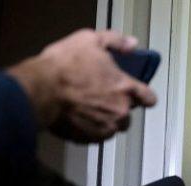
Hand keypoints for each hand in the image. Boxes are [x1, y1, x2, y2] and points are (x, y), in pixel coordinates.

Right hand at [7, 29, 156, 142]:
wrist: (41, 90)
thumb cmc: (65, 63)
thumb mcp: (89, 40)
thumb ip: (115, 41)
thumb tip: (133, 44)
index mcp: (126, 88)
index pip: (149, 99)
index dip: (144, 97)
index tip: (137, 96)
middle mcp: (122, 111)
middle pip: (128, 114)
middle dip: (117, 107)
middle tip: (99, 97)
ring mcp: (107, 127)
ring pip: (113, 126)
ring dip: (105, 120)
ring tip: (87, 109)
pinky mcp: (90, 139)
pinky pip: (96, 136)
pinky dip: (89, 129)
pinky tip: (77, 119)